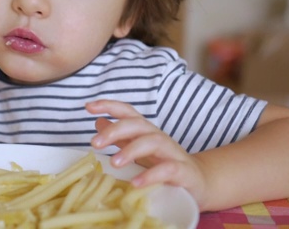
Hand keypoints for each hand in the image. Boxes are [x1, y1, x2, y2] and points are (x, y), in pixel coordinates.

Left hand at [86, 99, 208, 207]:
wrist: (199, 184)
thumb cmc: (163, 164)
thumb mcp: (139, 150)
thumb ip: (120, 138)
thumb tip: (98, 122)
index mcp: (145, 132)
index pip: (127, 112)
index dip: (109, 105)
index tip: (88, 106)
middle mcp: (158, 137)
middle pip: (137, 124)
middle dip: (115, 130)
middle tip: (95, 143)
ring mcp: (172, 153)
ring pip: (153, 142)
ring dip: (131, 150)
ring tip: (114, 163)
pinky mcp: (184, 172)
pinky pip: (168, 169)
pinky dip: (151, 175)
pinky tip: (136, 183)